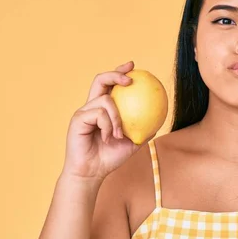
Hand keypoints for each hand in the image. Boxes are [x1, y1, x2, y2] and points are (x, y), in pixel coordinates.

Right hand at [62, 61, 154, 179]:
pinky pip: (99, 114)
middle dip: (116, 74)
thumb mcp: (132, 142)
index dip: (120, 71)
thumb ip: (143, 129)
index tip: (133, 66)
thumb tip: (160, 119)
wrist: (92, 172)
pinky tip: (109, 138)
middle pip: (100, 80)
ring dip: (117, 117)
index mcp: (103, 109)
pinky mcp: (77, 119)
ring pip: (105, 100)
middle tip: (130, 80)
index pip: (110, 84)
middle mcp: (91, 106)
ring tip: (119, 134)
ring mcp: (83, 112)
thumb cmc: (110, 158)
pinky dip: (108, 126)